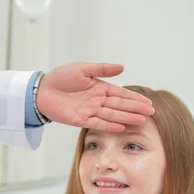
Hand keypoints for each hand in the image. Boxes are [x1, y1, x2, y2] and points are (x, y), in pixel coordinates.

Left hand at [36, 63, 154, 131]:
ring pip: (112, 115)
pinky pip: (97, 123)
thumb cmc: (61, 77)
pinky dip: (109, 125)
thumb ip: (102, 69)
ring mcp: (90, 111)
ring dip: (126, 118)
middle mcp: (98, 100)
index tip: (148, 102)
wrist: (42, 89)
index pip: (121, 93)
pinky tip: (121, 127)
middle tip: (151, 113)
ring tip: (141, 120)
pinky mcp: (81, 120)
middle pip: (120, 105)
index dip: (135, 98)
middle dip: (136, 108)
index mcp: (100, 87)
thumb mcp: (83, 68)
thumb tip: (122, 67)